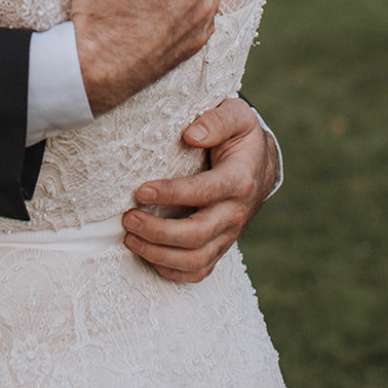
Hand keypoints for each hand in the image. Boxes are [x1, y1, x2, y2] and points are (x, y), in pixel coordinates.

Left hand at [121, 97, 279, 282]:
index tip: (140, 190)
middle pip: (197, 235)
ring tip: (130, 238)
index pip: (204, 192)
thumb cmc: (241, 135)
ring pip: (195, 259)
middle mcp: (235, 213)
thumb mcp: (237, 116)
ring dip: (158, 254)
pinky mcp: (220, 246)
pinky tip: (148, 255)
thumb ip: (217, 120)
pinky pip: (198, 271)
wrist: (260, 163)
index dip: (171, 194)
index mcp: (239, 180)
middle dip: (158, 231)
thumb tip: (192, 134)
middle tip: (128, 218)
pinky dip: (172, 270)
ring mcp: (228, 234)